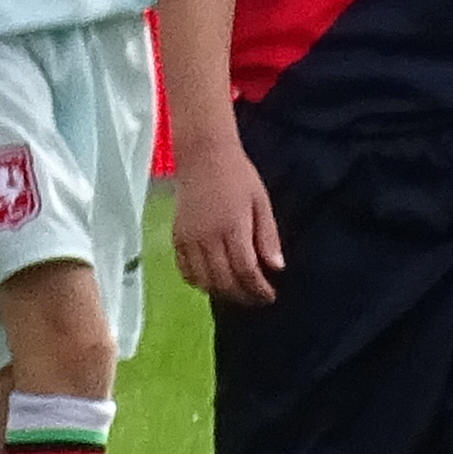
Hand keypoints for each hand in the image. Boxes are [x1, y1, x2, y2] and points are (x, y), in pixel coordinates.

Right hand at [169, 141, 282, 304]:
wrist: (203, 155)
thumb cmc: (238, 175)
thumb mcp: (261, 202)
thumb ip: (268, 236)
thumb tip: (276, 268)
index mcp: (233, 227)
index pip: (246, 271)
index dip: (259, 289)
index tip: (269, 295)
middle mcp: (208, 237)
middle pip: (224, 281)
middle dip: (242, 295)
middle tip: (256, 298)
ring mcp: (189, 239)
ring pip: (203, 280)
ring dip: (221, 292)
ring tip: (236, 291)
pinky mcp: (176, 237)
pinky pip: (184, 270)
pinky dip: (198, 282)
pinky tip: (211, 281)